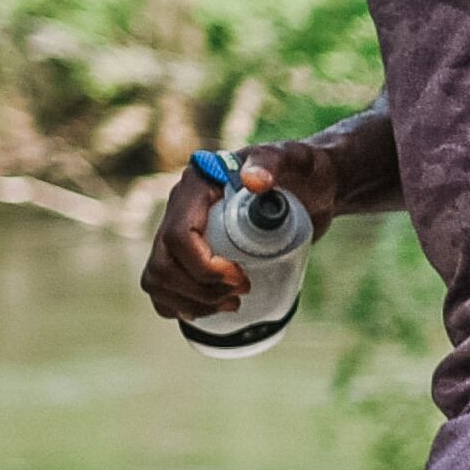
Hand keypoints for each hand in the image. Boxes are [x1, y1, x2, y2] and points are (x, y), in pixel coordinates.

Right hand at [142, 133, 351, 324]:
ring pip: (157, 280)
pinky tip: (211, 309)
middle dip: (199, 291)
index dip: (203, 267)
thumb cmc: (303, 170)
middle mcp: (181, 208)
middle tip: (242, 292)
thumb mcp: (294, 159)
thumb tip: (253, 181)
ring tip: (232, 304)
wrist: (312, 185)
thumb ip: (272, 162)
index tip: (241, 278)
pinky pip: (164, 289)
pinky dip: (182, 307)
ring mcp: (182, 232)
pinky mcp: (189, 254)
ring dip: (190, 303)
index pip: (177, 236)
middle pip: (162, 265)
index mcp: (197, 186)